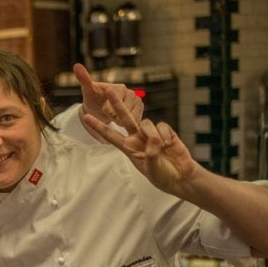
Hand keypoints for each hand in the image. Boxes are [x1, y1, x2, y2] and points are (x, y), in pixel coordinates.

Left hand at [75, 63, 143, 123]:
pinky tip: (122, 123)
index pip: (116, 102)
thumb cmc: (94, 99)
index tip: (105, 111)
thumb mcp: (88, 91)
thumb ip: (84, 79)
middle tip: (110, 116)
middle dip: (115, 116)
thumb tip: (76, 65)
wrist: (100, 108)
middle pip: (125, 111)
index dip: (109, 109)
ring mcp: (137, 102)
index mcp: (119, 88)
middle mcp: (131, 93)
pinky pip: (136, 122)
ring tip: (114, 118)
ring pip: (131, 118)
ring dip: (122, 121)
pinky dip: (128, 125)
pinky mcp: (139, 111)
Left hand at [82, 88, 200, 196]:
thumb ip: (150, 153)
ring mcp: (151, 134)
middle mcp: (137, 139)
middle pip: (124, 118)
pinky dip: (165, 135)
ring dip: (152, 134)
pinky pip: (162, 126)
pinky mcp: (165, 132)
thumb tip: (152, 138)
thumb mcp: (151, 168)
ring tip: (161, 148)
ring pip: (146, 123)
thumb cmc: (163, 176)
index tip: (86, 116)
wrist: (181, 177)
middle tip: (108, 89)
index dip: (99, 125)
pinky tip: (169, 145)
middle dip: (117, 103)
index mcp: (129, 148)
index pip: (110, 135)